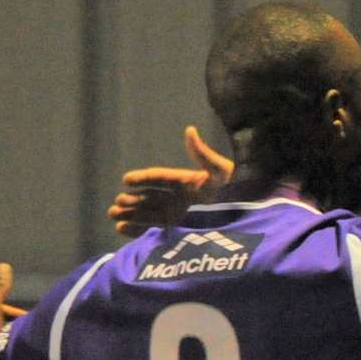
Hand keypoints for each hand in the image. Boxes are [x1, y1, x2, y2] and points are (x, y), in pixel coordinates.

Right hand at [106, 126, 235, 236]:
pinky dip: (138, 229)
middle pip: (150, 197)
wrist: (247, 214)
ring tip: (113, 214)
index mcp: (185, 181)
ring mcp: (178, 214)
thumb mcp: (221, 171)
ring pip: (148, 212)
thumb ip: (204, 154)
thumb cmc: (235, 191)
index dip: (143, 178)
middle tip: (116, 203)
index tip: (127, 180)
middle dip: (132, 199)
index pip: (160, 178)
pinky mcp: (179, 229)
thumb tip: (190, 130)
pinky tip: (122, 228)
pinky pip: (154, 228)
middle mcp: (179, 197)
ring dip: (131, 213)